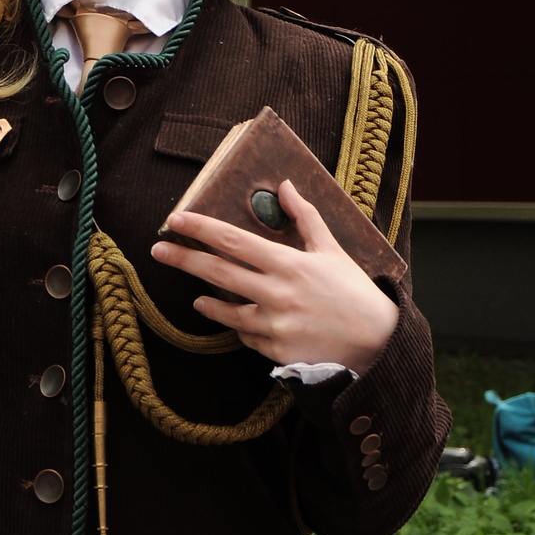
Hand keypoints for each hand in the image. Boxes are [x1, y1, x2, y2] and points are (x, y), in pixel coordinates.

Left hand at [151, 179, 399, 375]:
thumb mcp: (331, 250)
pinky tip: (242, 321)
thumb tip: (284, 185)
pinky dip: (242, 327)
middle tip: (158, 251)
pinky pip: (247, 336)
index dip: (200, 228)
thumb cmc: (354, 292)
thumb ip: (304, 217)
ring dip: (208, 301)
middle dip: (184, 259)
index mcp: (288, 264)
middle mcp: (276, 293)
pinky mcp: (275, 350)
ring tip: (197, 295)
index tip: (175, 220)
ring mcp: (273, 324)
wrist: (376, 342)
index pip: (233, 240)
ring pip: (226, 310)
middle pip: (218, 272)